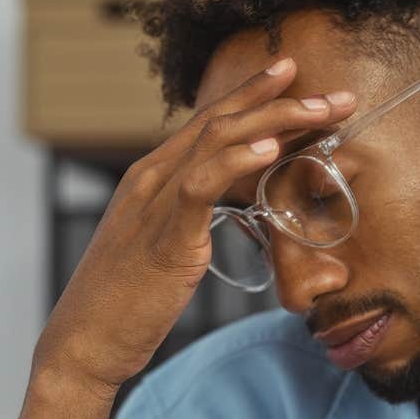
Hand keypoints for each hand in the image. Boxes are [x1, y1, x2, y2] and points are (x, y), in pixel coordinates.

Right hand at [32, 57, 357, 397]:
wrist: (84, 342)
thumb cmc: (126, 302)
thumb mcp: (163, 247)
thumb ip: (188, 218)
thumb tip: (224, 211)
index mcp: (152, 177)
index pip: (209, 122)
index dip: (253, 94)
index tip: (295, 76)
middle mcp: (151, 177)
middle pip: (221, 119)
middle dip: (280, 100)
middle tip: (335, 94)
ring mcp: (153, 202)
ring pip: (218, 140)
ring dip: (276, 120)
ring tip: (321, 111)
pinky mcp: (163, 236)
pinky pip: (201, 185)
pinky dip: (237, 161)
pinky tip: (271, 149)